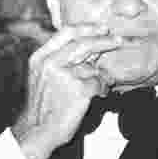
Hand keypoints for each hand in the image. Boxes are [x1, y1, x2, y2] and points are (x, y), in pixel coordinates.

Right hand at [11, 25, 119, 158]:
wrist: (38, 130)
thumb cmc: (46, 104)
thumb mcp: (45, 77)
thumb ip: (64, 60)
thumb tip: (92, 48)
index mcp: (40, 58)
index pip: (65, 34)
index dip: (87, 28)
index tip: (103, 28)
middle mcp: (49, 64)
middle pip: (83, 45)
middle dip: (104, 41)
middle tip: (118, 40)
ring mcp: (63, 76)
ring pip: (92, 68)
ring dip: (101, 77)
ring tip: (101, 86)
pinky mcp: (78, 90)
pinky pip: (99, 83)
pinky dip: (103, 89)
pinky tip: (99, 95)